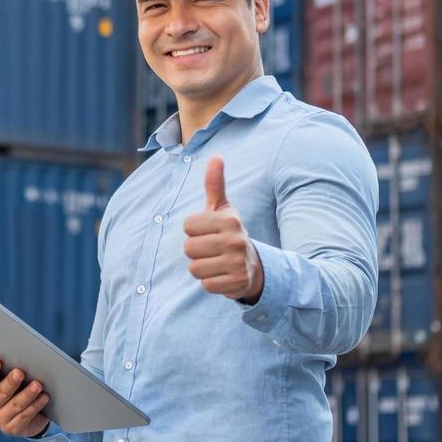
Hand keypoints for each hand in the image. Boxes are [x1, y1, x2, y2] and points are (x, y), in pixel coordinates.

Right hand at [0, 357, 50, 437]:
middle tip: (20, 372)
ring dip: (28, 394)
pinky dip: (36, 405)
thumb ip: (7, 370)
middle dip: (11, 382)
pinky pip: (26, 416)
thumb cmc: (15, 389)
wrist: (22, 416)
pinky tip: (44, 397)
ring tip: (38, 385)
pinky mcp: (12, 429)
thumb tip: (16, 354)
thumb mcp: (7, 379)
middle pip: (1, 393)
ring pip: (16, 405)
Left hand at [182, 156, 263, 302]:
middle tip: (212, 250)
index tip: (208, 232)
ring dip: (201, 268)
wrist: (253, 267)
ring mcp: (237, 262)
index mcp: (229, 220)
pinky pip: (205, 285)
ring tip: (216, 262)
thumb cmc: (229, 233)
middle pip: (188, 248)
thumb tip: (216, 157)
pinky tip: (222, 275)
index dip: (193, 230)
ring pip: (194, 268)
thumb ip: (215, 184)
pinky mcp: (237, 283)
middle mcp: (235, 240)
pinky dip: (210, 283)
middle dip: (195, 251)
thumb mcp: (222, 209)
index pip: (187, 226)